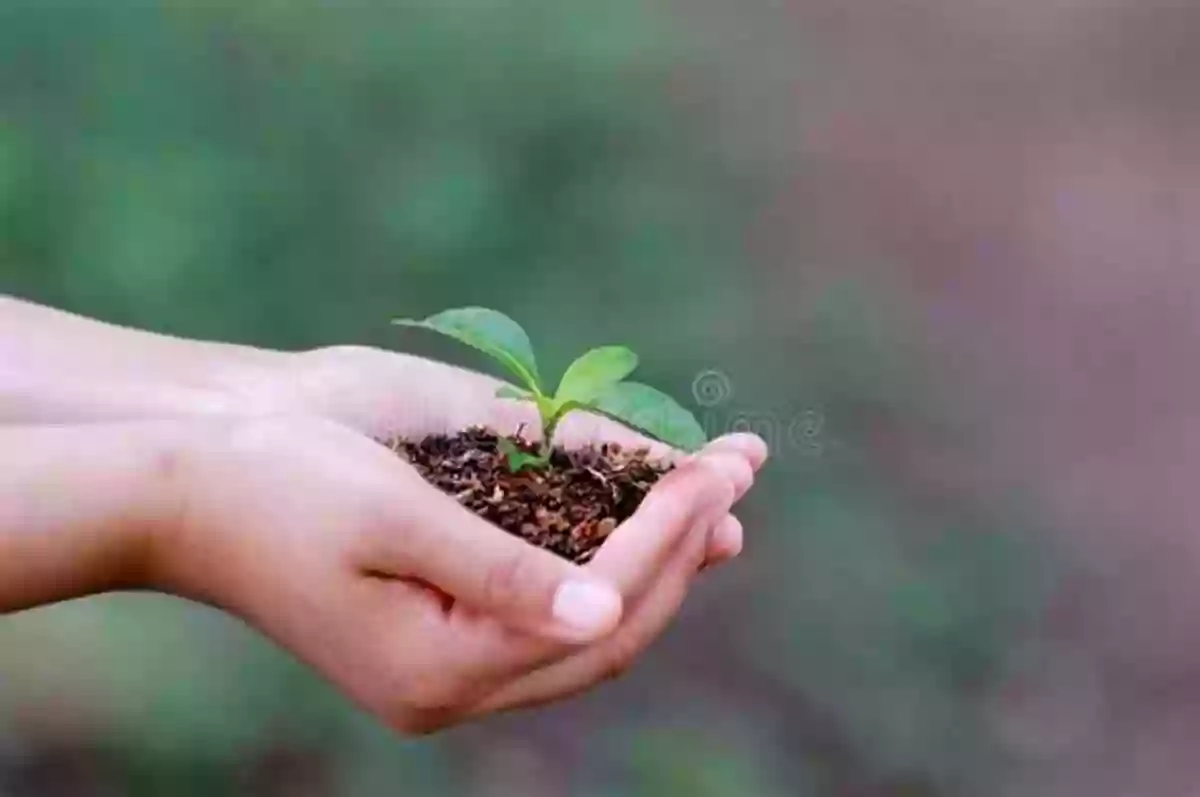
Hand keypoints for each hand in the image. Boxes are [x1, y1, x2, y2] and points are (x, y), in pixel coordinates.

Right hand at [153, 413, 761, 732]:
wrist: (184, 494)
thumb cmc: (277, 488)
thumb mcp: (393, 519)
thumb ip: (502, 571)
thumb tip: (609, 606)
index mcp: (440, 667)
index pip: (597, 606)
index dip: (668, 533)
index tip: (720, 467)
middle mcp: (452, 686)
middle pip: (608, 628)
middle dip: (682, 546)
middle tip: (741, 469)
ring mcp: (446, 669)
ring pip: (588, 626)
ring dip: (657, 558)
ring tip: (720, 496)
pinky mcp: (440, 634)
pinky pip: (550, 610)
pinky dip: (604, 562)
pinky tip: (643, 519)